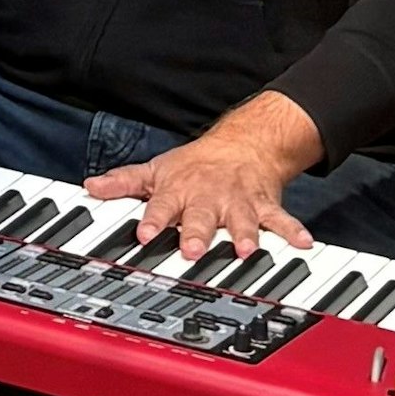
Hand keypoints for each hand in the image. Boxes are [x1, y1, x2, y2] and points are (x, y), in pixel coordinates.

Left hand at [83, 93, 321, 260]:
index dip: (151, 221)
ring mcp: (238, 202)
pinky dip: (293, 231)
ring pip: (241, 220)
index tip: (144, 235)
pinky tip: (304, 242)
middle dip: (196, 234)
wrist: (241, 145)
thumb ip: (123, 183)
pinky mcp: (265, 206)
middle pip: (200, 218)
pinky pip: (281, 220)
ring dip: (243, 235)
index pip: (160, 207)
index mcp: (178, 191)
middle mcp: (208, 198)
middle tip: (191, 250)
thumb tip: (90, 187)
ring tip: (246, 250)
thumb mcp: (154, 170)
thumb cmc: (193, 165)